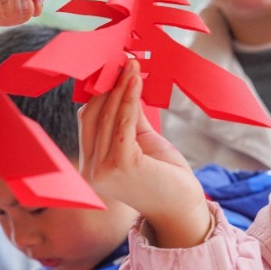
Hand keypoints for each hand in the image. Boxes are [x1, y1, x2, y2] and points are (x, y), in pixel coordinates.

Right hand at [78, 60, 210, 247]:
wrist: (182, 209)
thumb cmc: (165, 178)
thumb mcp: (143, 142)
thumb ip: (129, 117)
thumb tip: (124, 84)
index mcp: (92, 165)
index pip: (88, 121)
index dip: (99, 93)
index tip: (113, 69)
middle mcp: (90, 170)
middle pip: (93, 116)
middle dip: (108, 85)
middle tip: (122, 60)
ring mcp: (102, 170)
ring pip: (108, 117)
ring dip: (120, 86)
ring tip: (131, 65)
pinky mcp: (119, 166)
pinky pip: (123, 123)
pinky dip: (129, 98)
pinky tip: (136, 80)